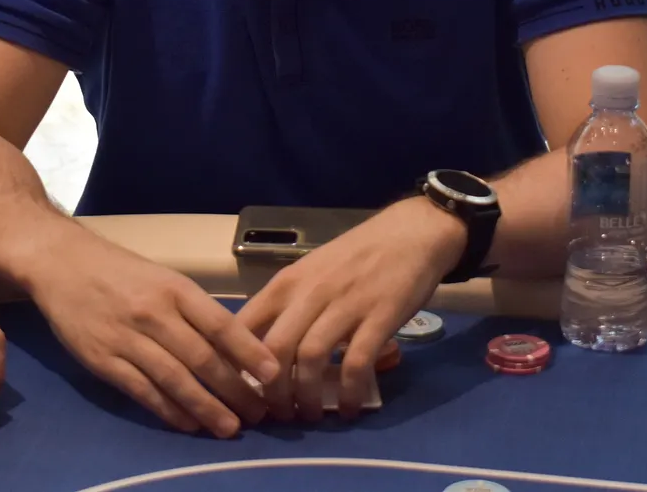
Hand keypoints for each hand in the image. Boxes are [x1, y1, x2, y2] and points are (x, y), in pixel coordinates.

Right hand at [29, 230, 278, 437]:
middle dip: (233, 389)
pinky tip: (188, 424)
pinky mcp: (103, 360)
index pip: (219, 323)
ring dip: (205, 407)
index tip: (273, 373)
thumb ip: (195, 310)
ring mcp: (127, 338)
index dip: (248, 351)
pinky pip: (142, 391)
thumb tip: (234, 348)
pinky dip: (168, 410)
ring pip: (174, 379)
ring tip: (229, 427)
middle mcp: (154, 313)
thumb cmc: (122, 271)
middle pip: (201, 358)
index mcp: (175, 288)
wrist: (62, 264)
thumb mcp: (164, 278)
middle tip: (257, 413)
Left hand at [236, 198, 465, 421]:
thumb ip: (287, 305)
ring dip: (307, 396)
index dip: (236, 364)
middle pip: (275, 350)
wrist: (410, 232)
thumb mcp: (310, 272)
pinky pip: (356, 364)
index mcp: (287, 283)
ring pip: (311, 360)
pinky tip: (348, 407)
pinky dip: (349, 392)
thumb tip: (262, 349)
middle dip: (272, 392)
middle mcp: (310, 293)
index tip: (241, 390)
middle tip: (279, 413)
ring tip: (311, 414)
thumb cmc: (356, 255)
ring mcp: (345, 305)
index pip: (244, 325)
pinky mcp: (380, 317)